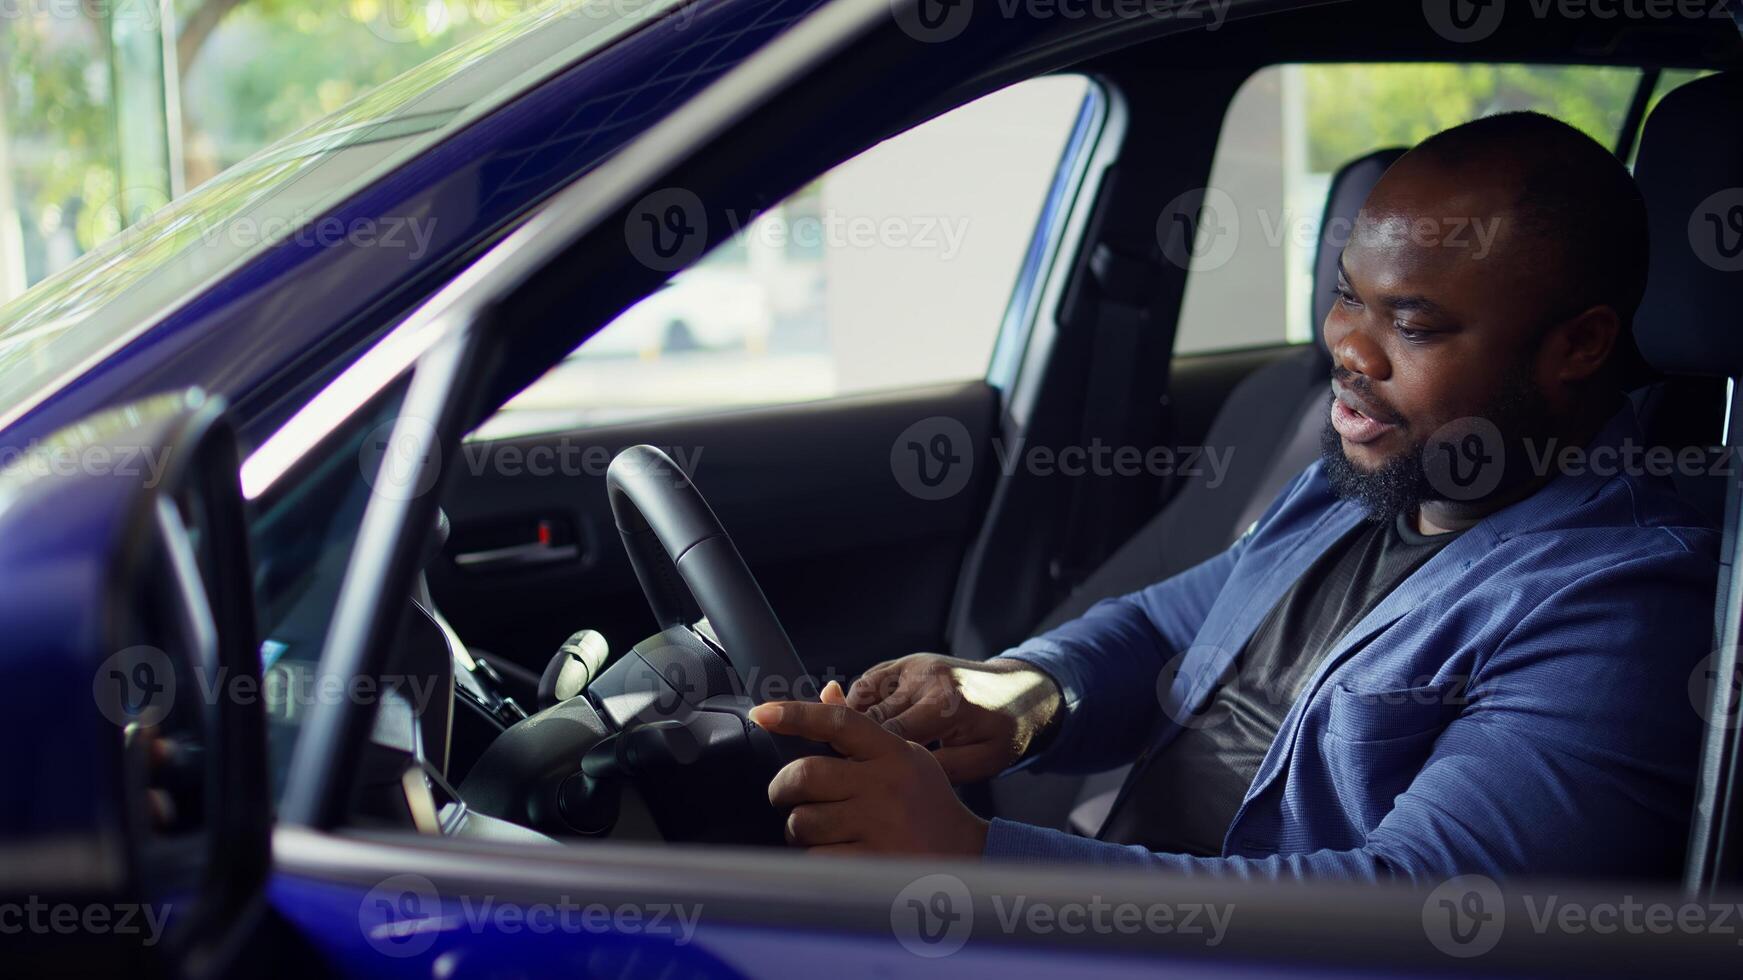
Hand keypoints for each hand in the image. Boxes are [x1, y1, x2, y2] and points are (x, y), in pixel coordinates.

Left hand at [750, 682, 988, 855]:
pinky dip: (813, 857)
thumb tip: (826, 691)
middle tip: (786, 796)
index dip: (795, 714)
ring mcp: (879, 824)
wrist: (964, 855)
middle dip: (783, 788)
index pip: (836, 722)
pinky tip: (832, 854)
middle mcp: (884, 784)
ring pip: (803, 820)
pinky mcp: (872, 862)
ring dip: (798, 827)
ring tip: (817, 830)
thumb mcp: (903, 757)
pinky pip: (815, 856)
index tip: (762, 713)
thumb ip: (862, 730)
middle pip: (805, 774)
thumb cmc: (925, 803)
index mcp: (891, 752)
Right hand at [845, 653, 1061, 783]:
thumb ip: (938, 769)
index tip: (847, 782)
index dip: (864, 758)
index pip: (889, 734)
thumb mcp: (982, 761)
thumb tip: (894, 778)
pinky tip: (861, 729)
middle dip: (846, 742)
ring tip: (843, 751)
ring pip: (860, 695)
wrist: (1022, 690)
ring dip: (848, 722)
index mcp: (944, 703)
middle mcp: (923, 677)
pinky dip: (858, 706)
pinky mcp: (904, 662)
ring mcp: (912, 664)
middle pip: (867, 714)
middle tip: (830, 773)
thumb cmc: (1005, 731)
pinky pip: (868, 684)